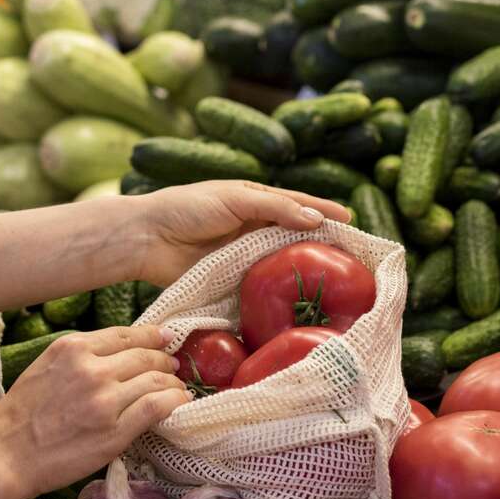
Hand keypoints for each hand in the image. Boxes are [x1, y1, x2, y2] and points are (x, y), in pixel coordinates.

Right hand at [0, 325, 189, 498]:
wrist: (6, 456)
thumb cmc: (20, 415)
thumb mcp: (46, 367)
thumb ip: (80, 357)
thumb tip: (120, 352)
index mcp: (72, 348)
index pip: (126, 335)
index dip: (152, 336)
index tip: (165, 338)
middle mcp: (92, 369)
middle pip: (145, 355)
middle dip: (164, 360)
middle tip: (173, 367)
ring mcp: (105, 400)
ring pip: (156, 379)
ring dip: (172, 382)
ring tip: (177, 387)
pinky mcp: (116, 431)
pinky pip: (157, 407)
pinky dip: (175, 401)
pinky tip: (179, 402)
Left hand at [136, 180, 351, 286]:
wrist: (148, 238)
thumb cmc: (188, 208)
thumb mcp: (235, 199)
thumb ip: (275, 208)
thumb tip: (316, 219)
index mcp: (255, 201)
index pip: (298, 205)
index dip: (324, 212)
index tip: (350, 221)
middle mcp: (253, 228)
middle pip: (295, 236)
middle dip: (321, 244)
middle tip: (351, 257)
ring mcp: (244, 256)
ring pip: (281, 261)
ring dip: (304, 269)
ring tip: (335, 279)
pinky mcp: (232, 280)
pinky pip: (262, 285)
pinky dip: (279, 290)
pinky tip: (299, 299)